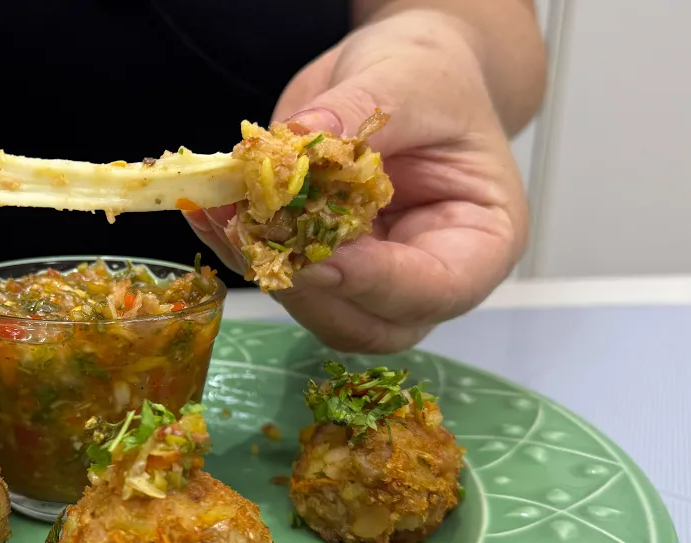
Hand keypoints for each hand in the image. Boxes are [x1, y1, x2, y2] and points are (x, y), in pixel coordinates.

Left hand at [185, 10, 528, 352]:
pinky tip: (209, 209)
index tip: (318, 258)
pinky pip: (279, 275)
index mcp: (481, 241)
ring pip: (315, 308)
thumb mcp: (411, 79)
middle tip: (251, 233)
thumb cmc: (434, 79)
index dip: (375, 283)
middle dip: (305, 286)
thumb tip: (302, 139)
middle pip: (368, 321)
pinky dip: (239, 248)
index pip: (436, 289)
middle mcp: (427, 277)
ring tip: (220, 210)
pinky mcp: (323, 266)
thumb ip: (361, 111)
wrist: (404, 74)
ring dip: (261, 267)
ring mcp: (371, 279)